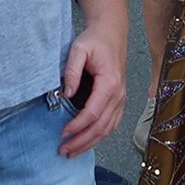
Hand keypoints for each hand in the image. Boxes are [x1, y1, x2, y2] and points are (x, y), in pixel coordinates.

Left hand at [58, 21, 127, 157]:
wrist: (111, 34)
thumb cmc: (96, 40)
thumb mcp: (78, 49)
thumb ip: (71, 71)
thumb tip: (66, 94)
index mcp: (110, 82)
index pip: (93, 113)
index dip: (77, 126)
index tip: (63, 133)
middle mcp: (119, 94)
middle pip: (101, 127)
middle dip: (82, 141)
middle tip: (64, 150)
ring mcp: (121, 99)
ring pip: (108, 129)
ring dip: (90, 143)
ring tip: (72, 151)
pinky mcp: (119, 100)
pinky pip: (112, 124)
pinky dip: (100, 136)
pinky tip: (87, 141)